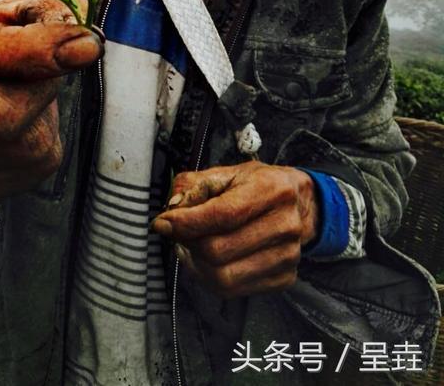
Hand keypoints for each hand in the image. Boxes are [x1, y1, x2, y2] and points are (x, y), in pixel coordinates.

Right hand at [0, 0, 102, 206]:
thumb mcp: (0, 12)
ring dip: (45, 111)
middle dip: (43, 85)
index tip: (86, 44)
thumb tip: (81, 31)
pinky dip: (43, 138)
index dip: (35, 51)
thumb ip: (42, 11)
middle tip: (56, 64)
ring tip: (27, 91)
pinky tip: (24, 121)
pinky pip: (30, 167)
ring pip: (21, 142)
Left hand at [151, 161, 318, 297]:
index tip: (162, 222)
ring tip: (191, 246)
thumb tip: (172, 207)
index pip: (222, 214)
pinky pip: (234, 290)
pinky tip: (208, 260)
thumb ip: (195, 184)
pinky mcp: (284, 278)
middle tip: (178, 232)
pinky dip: (210, 278)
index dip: (186, 222)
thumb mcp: (228, 173)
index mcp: (271, 189)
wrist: (300, 204)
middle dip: (188, 243)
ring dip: (196, 264)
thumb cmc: (258, 185)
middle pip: (218, 250)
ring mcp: (288, 256)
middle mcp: (285, 224)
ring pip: (223, 277)